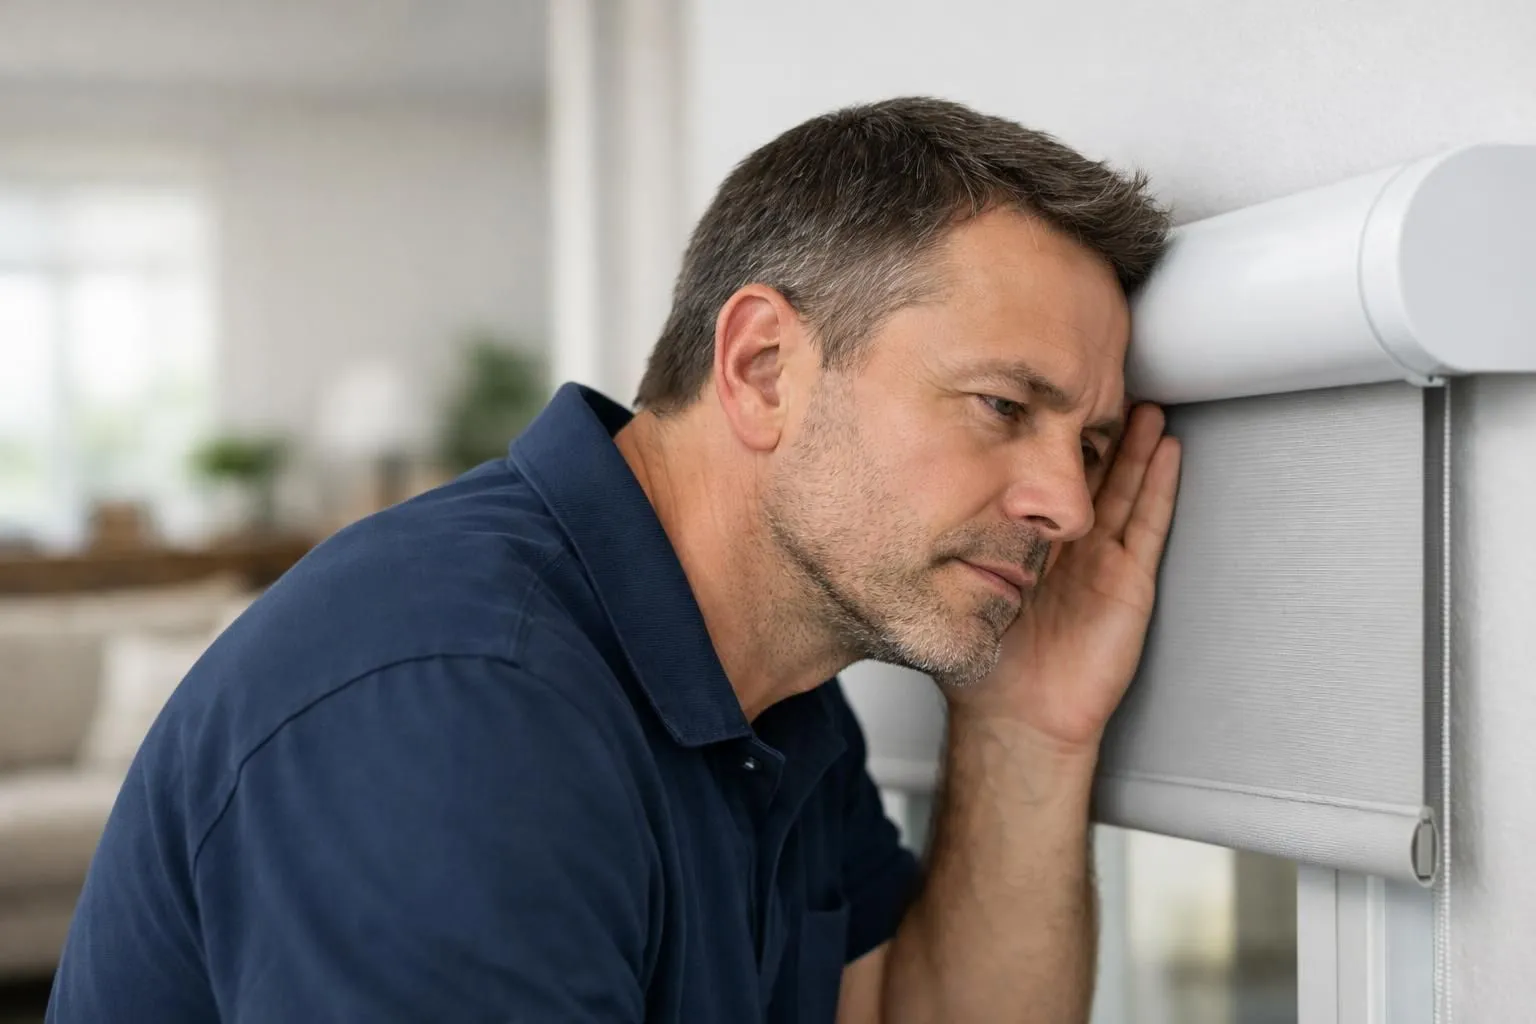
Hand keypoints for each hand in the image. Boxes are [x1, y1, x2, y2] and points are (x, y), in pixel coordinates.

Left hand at [956, 403, 1181, 754]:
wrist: (1016, 715)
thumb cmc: (984, 663)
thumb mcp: (951, 589)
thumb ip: (944, 548)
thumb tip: (901, 497)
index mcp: (1025, 542)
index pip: (1038, 475)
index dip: (1043, 437)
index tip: (1042, 391)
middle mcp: (1066, 545)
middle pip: (1087, 472)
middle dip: (1093, 429)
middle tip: (1102, 380)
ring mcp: (1100, 560)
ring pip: (1122, 486)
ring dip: (1133, 444)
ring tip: (1143, 399)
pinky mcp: (1129, 582)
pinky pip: (1147, 524)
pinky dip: (1160, 485)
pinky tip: (1168, 449)